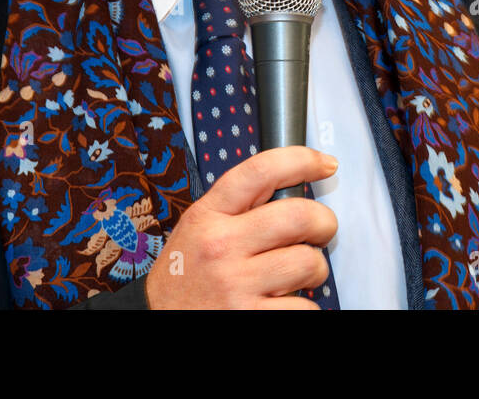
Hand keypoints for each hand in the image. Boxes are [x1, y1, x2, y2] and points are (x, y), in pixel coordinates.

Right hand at [144, 146, 338, 308]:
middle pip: (298, 216)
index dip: (302, 160)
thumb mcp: (198, 228)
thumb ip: (237, 208)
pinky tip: (286, 303)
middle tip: (321, 231)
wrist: (154, 319)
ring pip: (308, 263)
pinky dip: (305, 307)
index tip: (324, 163)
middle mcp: (221, 247)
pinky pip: (305, 308)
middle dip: (324, 223)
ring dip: (315, 269)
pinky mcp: (249, 318)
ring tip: (299, 275)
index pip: (261, 171)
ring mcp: (236, 285)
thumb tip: (293, 191)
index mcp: (209, 215)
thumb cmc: (184, 276)